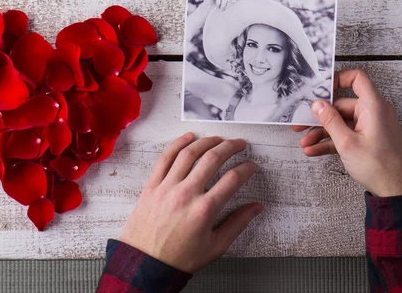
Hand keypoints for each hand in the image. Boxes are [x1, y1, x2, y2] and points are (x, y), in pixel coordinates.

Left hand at [119, 133, 262, 272]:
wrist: (145, 263)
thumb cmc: (180, 258)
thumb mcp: (215, 247)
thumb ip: (237, 223)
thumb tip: (257, 207)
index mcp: (204, 210)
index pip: (232, 179)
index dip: (246, 169)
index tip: (251, 166)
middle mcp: (186, 194)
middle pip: (213, 159)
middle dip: (230, 147)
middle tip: (239, 143)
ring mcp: (167, 187)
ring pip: (189, 153)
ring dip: (207, 141)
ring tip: (218, 138)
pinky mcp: (152, 185)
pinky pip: (165, 158)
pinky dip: (178, 144)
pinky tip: (189, 138)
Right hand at [292, 69, 401, 196]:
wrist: (397, 191)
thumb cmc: (379, 166)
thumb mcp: (347, 143)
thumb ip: (330, 121)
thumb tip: (317, 104)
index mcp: (373, 106)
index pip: (357, 79)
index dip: (338, 79)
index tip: (320, 88)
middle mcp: (373, 113)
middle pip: (342, 105)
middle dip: (320, 117)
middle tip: (301, 123)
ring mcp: (370, 127)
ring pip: (341, 122)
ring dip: (322, 132)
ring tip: (305, 142)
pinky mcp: (368, 139)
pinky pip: (346, 134)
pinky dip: (331, 141)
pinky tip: (314, 150)